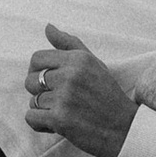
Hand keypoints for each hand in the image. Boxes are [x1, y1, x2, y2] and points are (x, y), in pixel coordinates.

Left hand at [24, 26, 139, 156]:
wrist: (125, 129)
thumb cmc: (107, 96)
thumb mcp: (94, 64)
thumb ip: (69, 44)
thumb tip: (47, 27)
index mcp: (78, 59)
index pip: (37, 58)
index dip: (38, 72)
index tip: (50, 83)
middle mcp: (70, 74)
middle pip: (30, 80)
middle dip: (41, 93)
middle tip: (60, 101)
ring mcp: (65, 97)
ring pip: (33, 101)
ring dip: (45, 110)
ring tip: (65, 113)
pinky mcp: (60, 119)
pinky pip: (31, 117)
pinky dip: (40, 124)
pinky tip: (57, 125)